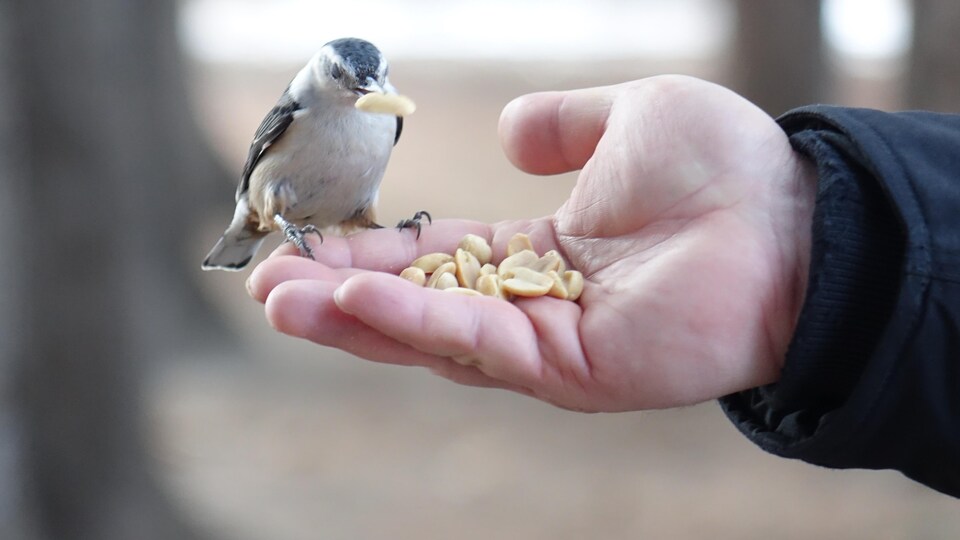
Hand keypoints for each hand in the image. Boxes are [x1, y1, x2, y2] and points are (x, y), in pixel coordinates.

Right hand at [247, 75, 815, 411]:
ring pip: (431, 337)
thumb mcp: (627, 118)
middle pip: (417, 307)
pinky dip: (411, 325)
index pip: (434, 259)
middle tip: (264, 280)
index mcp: (538, 253)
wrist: (794, 217)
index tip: (306, 240)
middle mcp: (532, 305)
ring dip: (352, 318)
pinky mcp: (570, 371)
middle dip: (339, 296)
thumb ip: (563, 125)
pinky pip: (476, 345)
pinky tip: (348, 301)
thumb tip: (510, 134)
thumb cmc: (724, 165)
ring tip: (277, 296)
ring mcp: (548, 345)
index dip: (371, 252)